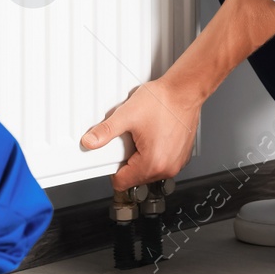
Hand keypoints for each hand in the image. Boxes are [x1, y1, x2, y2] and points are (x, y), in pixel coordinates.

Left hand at [80, 77, 200, 190]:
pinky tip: (156, 136)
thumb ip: (106, 131)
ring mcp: (177, 163)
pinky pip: (162, 164)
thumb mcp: (127, 115)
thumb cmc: (163, 101)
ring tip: (145, 136)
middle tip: (132, 139)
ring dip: (143, 158)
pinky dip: (156, 154)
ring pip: (149, 172)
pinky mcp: (182, 157)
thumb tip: (89, 142)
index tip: (115, 153)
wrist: (184, 90)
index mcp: (153, 163)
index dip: (113, 168)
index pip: (121, 182)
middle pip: (135, 178)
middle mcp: (167, 168)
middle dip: (129, 161)